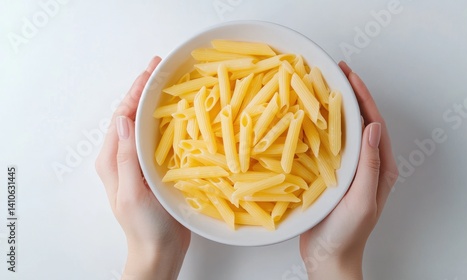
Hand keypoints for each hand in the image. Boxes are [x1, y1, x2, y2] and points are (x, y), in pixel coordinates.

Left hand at [95, 57, 190, 279]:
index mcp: (113, 159)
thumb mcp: (133, 192)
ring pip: (146, 124)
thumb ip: (126, 157)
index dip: (135, 91)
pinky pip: (159, 138)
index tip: (150, 71)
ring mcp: (139, 162)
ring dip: (155, 103)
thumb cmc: (144, 225)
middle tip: (160, 68)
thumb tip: (123, 119)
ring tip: (169, 83)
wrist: (159, 249)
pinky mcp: (154, 168)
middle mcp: (123, 157)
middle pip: (132, 115)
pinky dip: (167, 121)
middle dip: (144, 90)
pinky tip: (180, 114)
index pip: (122, 116)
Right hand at [299, 61, 398, 279]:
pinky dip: (320, 127)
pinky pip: (328, 144)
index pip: (374, 124)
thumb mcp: (361, 200)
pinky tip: (308, 117)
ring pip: (343, 131)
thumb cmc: (347, 234)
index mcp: (380, 168)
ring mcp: (350, 169)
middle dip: (350, 95)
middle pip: (360, 122)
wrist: (328, 257)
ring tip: (322, 87)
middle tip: (336, 72)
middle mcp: (367, 164)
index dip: (363, 97)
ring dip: (335, 108)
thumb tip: (373, 126)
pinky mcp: (332, 174)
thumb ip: (369, 165)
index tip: (349, 75)